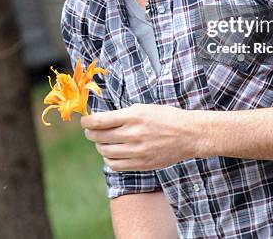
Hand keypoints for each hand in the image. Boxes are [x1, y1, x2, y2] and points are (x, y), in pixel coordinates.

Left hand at [81, 103, 199, 170]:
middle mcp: (133, 134)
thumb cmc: (166, 117)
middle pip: (99, 137)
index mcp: (133, 116)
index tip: (84, 121)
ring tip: (103, 141)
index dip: (87, 122)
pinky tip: (112, 152)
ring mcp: (136, 151)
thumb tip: (102, 119)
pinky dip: (109, 158)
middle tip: (90, 131)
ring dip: (99, 146)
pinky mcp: (141, 164)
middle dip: (90, 133)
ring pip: (105, 151)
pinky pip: (115, 165)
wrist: (188, 135)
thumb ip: (123, 114)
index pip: (99, 121)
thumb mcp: (144, 108)